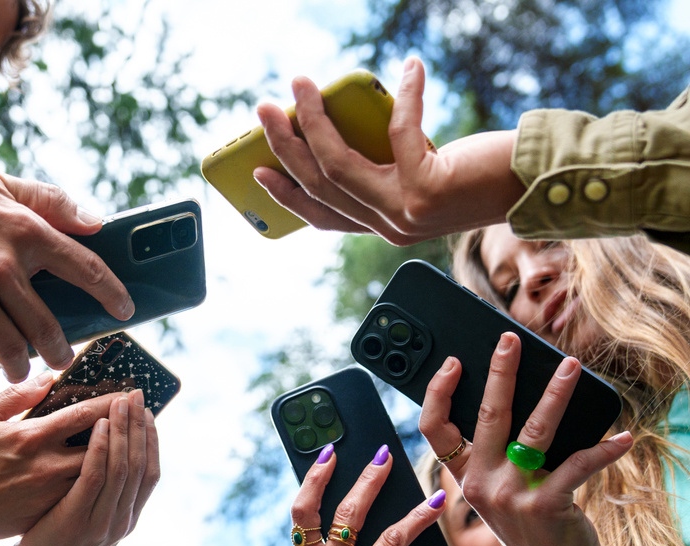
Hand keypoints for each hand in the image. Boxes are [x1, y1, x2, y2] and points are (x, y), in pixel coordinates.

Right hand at [0, 155, 134, 381]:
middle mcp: (2, 266)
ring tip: (16, 368)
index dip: (112, 294)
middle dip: (59, 351)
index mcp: (24, 230)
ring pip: (9, 351)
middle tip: (59, 358)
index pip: (85, 269)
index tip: (125, 312)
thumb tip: (96, 222)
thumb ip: (48, 202)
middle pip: (48, 328)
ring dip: (15, 366)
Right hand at [0, 373, 127, 543]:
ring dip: (115, 457)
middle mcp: (46, 467)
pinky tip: (108, 469)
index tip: (129, 392)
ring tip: (132, 441)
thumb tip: (48, 378)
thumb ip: (16, 396)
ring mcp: (49, 494)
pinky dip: (97, 480)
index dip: (112, 402)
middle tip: (141, 417)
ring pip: (96, 473)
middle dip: (124, 431)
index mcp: (30, 438)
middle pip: (102, 446)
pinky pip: (81, 495)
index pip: (85, 414)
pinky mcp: (46, 514)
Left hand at [0, 389, 158, 545]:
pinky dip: (101, 447)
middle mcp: (122, 521)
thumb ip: (99, 493)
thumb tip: (103, 454)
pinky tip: (99, 426)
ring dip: (123, 430)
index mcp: (126, 518)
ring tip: (119, 402)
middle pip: (141, 464)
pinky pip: (95, 477)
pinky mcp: (77, 520)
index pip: (151, 472)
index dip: (152, 439)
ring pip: (123, 467)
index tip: (146, 411)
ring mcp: (102, 523)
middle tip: (136, 395)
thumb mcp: (86, 521)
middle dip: (140, 426)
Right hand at [254, 57, 523, 244]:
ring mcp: (405, 212)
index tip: (259, 170)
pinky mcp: (427, 188)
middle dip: (286, 145)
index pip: (323, 216)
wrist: (537, 183)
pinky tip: (410, 67)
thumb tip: (345, 124)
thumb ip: (387, 166)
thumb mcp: (422, 171)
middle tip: (266, 110)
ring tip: (302, 85)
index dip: (287, 194)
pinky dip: (402, 95)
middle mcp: (391, 226)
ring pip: (340, 165)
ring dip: (315, 120)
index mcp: (386, 226)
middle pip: (320, 186)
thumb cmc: (482, 172)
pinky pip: (399, 131)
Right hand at [419, 332, 632, 545]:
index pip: (434, 428)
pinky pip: (577, 465)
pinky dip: (603, 448)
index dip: (437, 392)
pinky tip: (622, 437)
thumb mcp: (500, 490)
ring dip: (555, 394)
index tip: (453, 362)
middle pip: (486, 416)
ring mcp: (510, 495)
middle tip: (510, 340)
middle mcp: (480, 483)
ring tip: (571, 367)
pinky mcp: (544, 505)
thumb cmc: (530, 525)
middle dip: (500, 372)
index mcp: (464, 475)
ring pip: (533, 431)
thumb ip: (500, 453)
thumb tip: (520, 398)